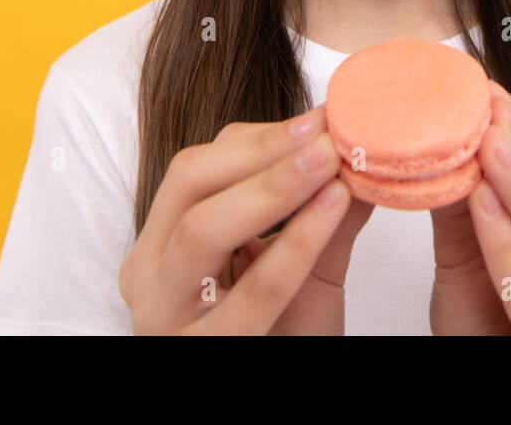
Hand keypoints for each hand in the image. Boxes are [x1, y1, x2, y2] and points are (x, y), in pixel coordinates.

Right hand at [118, 107, 372, 333]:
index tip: (321, 116)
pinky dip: (295, 244)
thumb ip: (322, 209)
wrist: (286, 406)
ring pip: (204, 228)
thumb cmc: (281, 338)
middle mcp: (150, 275)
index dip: (261, 135)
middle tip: (325, 132)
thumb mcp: (298, 268)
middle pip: (189, 181)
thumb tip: (361, 146)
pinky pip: (251, 292)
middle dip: (263, 150)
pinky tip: (335, 210)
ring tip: (331, 161)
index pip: (197, 167)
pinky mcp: (201, 352)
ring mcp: (167, 316)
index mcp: (162, 244)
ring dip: (273, 186)